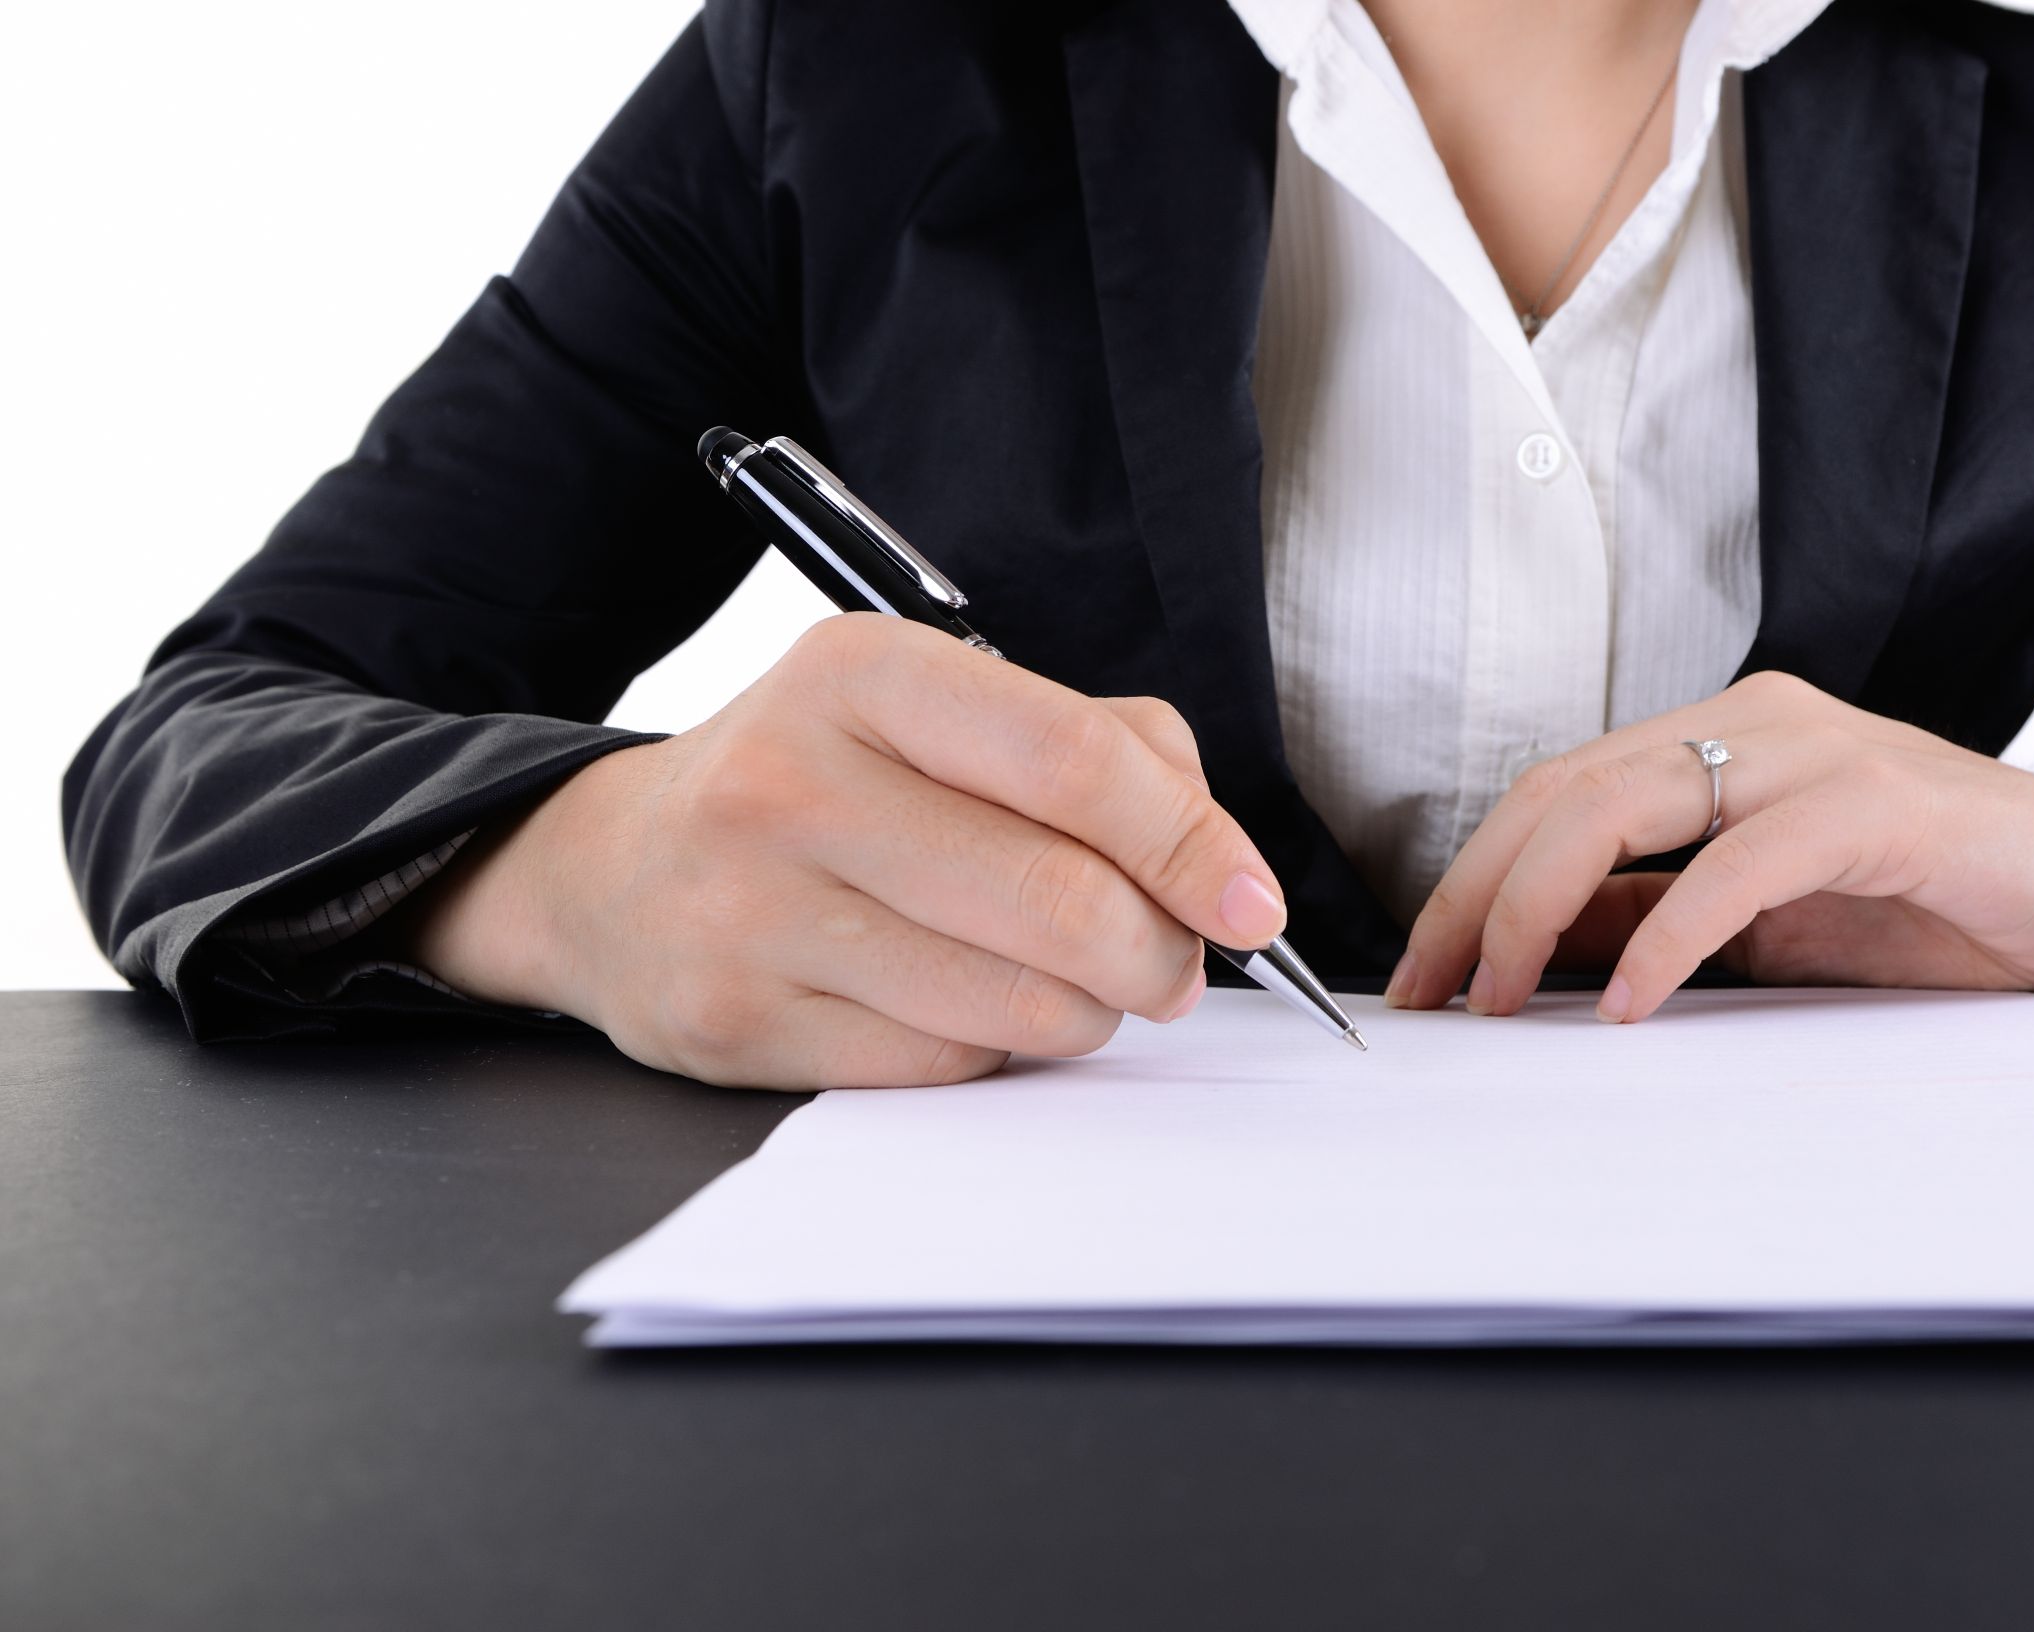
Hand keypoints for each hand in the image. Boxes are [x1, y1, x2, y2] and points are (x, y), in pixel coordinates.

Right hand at [395, 616, 1287, 1087]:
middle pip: (1060, 901)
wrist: (610, 871)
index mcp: (861, 673)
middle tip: (1176, 963)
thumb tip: (1208, 847)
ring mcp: (756, 913)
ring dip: (1090, 1010)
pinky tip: (970, 1004)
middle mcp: (794, 784)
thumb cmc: (815, 780)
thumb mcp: (932, 706)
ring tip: (1078, 982)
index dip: (1189, 841)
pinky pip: (945, 1068)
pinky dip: (997, 1050)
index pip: (1073, 760)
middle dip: (1160, 952)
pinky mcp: (742, 1025)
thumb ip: (1094, 744)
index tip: (1250, 900)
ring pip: (1016, 1004)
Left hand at [1386, 671, 2033, 1021]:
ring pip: (1624, 804)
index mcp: (1722, 740)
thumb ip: (1655, 912)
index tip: (1426, 972)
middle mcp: (1756, 725)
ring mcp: (1816, 754)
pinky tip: (1632, 1002)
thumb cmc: (1942, 904)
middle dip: (1476, 895)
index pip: (1555, 793)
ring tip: (1499, 995)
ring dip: (1539, 906)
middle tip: (1432, 992)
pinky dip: (1669, 935)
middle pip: (1562, 790)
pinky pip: (1739, 864)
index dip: (1472, 879)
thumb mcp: (1763, 919)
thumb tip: (1534, 949)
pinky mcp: (1880, 806)